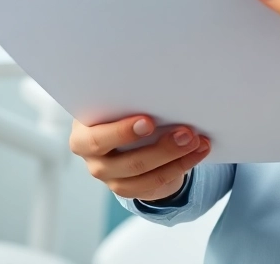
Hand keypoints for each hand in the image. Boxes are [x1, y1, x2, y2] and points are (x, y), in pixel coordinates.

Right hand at [70, 115, 210, 201]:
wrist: (121, 132)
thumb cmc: (118, 109)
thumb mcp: (116, 103)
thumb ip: (128, 101)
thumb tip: (160, 90)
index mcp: (82, 134)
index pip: (95, 139)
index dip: (121, 133)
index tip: (148, 121)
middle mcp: (93, 159)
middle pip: (126, 163)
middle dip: (160, 148)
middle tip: (186, 133)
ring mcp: (110, 177)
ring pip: (144, 176)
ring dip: (176, 159)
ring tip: (196, 141)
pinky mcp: (128, 189)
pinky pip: (156, 184)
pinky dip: (181, 166)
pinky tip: (197, 152)